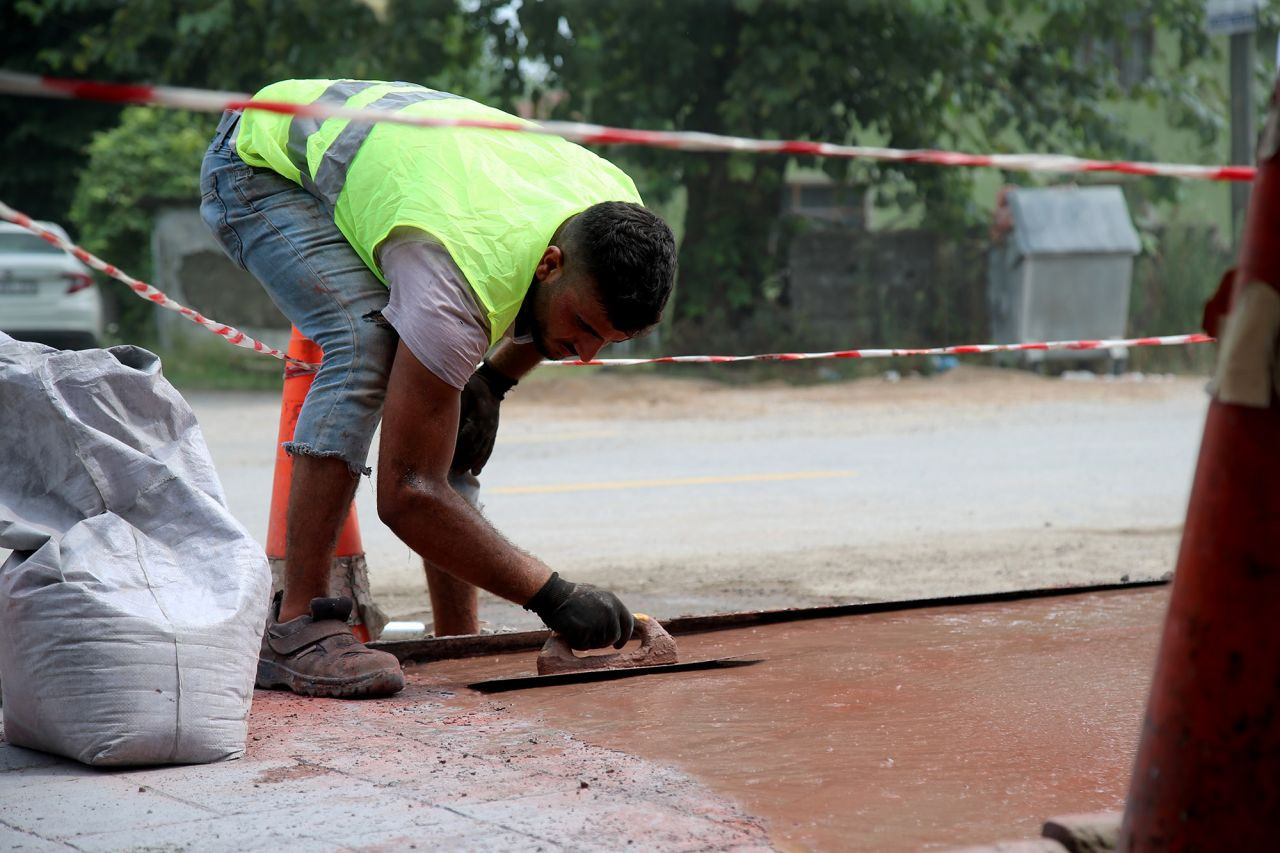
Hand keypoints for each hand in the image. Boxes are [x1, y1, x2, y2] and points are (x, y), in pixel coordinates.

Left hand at [451, 361, 515, 475]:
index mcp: (479, 415)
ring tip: (459, 473)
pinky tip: (476, 472)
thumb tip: (435, 420)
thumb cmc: (471, 386)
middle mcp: (487, 425)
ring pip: (481, 451)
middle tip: (449, 471)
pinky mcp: (493, 433)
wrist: (492, 384)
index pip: (467, 436)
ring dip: (470, 463)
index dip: (457, 447)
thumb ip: (452, 406)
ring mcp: (491, 430)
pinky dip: (482, 461)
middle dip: (462, 460)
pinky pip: (488, 449)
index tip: (445, 456)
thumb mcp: (461, 391)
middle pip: (474, 447)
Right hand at [524, 573, 634, 649]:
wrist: (553, 594)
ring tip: (577, 630)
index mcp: (613, 601)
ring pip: (600, 643)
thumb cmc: (572, 597)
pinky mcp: (586, 629)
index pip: (627, 624)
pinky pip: (584, 646)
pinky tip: (570, 632)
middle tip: (591, 640)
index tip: (618, 645)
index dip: (624, 637)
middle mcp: (609, 611)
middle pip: (614, 637)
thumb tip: (628, 624)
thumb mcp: (598, 597)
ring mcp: (598, 620)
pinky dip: (577, 643)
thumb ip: (611, 610)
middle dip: (604, 642)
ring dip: (589, 642)